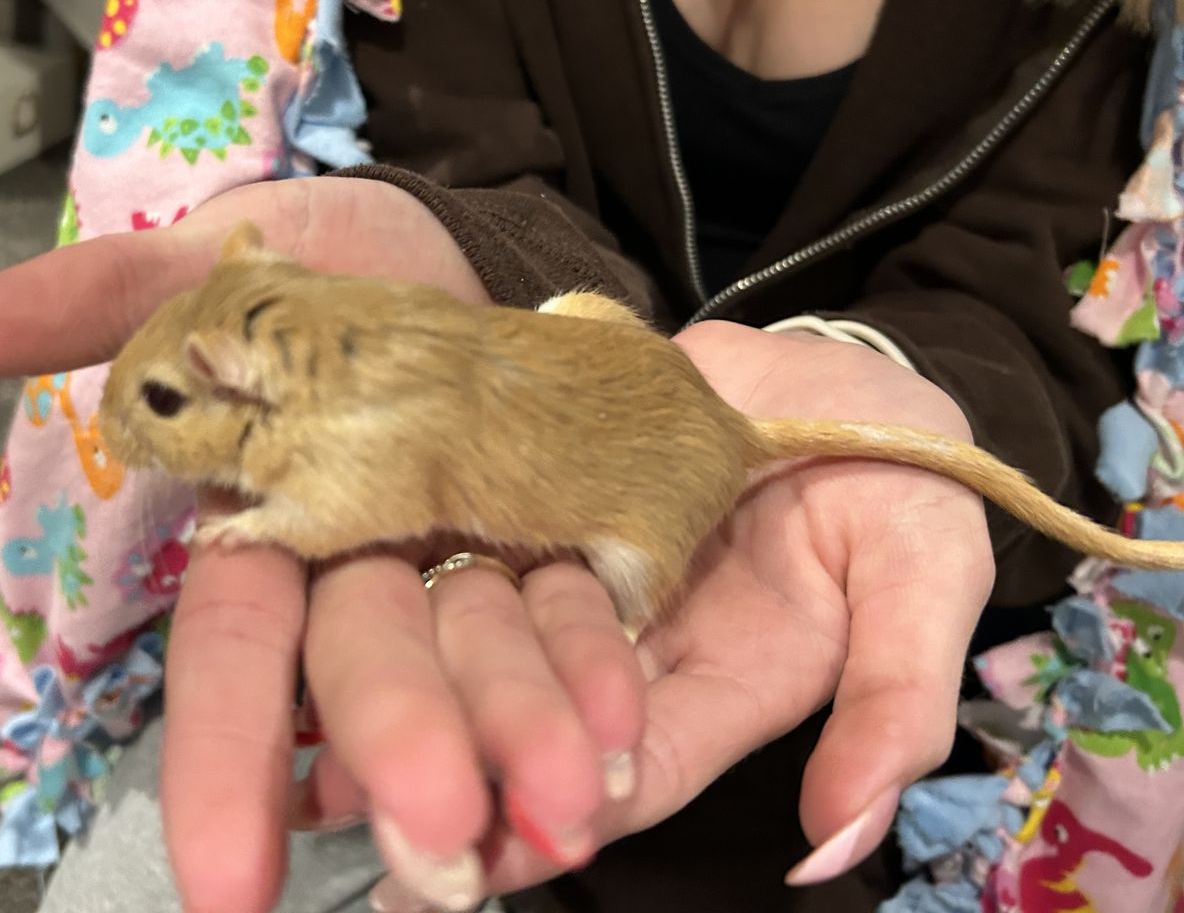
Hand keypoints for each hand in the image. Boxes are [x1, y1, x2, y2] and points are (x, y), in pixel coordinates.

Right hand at [0, 186, 992, 911]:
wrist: (484, 237)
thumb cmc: (332, 258)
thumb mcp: (212, 261)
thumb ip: (87, 303)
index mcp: (277, 522)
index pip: (239, 650)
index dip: (226, 756)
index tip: (223, 880)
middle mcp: (377, 567)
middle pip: (375, 670)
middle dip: (398, 752)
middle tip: (436, 848)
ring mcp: (484, 569)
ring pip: (493, 667)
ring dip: (521, 738)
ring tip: (561, 805)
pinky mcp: (589, 557)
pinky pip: (601, 631)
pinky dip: (609, 688)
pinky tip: (623, 743)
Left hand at [288, 321, 994, 905]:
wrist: (833, 367)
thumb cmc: (896, 473)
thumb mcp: (924, 581)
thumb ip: (891, 707)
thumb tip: (834, 846)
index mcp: (709, 684)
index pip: (620, 772)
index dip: (547, 816)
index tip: (471, 859)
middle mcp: (617, 639)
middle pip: (517, 713)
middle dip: (444, 761)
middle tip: (351, 813)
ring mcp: (563, 558)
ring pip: (466, 630)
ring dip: (386, 692)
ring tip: (306, 755)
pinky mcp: (523, 480)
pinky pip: (451, 529)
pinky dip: (384, 575)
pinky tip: (303, 618)